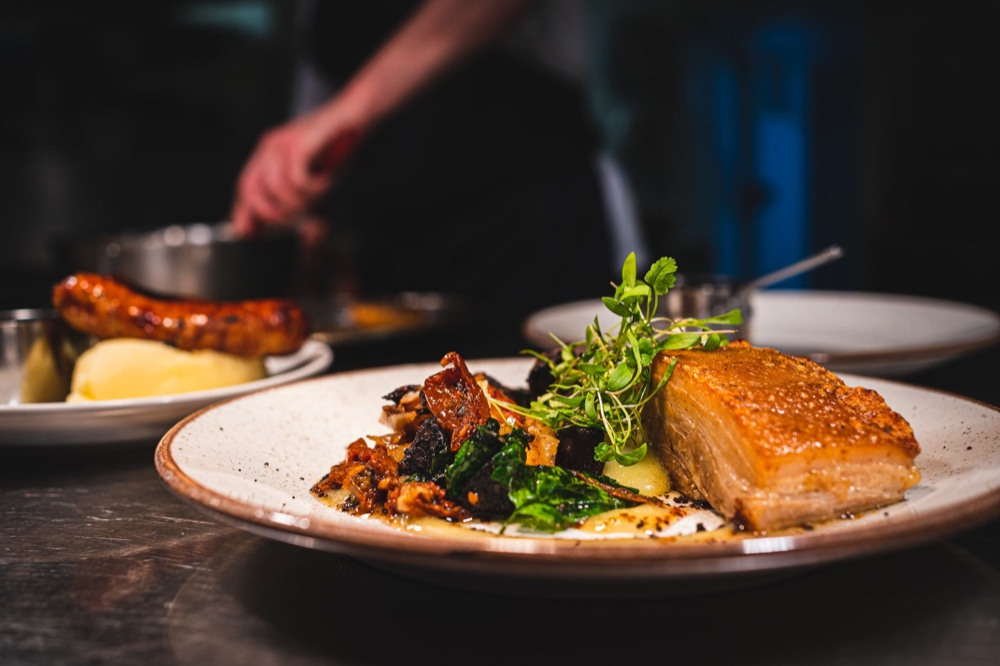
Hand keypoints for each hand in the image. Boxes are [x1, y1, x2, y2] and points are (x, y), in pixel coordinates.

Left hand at [230, 107, 357, 235]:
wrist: (356, 116)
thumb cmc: (338, 148)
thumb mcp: (313, 175)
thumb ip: (294, 196)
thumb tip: (276, 223)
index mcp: (267, 154)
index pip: (246, 188)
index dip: (245, 212)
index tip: (250, 233)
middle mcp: (269, 148)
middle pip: (253, 191)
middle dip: (273, 214)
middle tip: (297, 220)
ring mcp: (282, 145)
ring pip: (278, 191)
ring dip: (302, 201)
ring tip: (321, 193)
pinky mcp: (298, 144)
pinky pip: (297, 181)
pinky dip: (314, 189)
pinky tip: (327, 182)